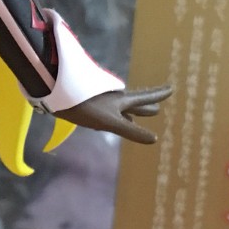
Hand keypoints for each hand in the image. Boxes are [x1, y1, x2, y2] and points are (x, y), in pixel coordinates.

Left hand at [53, 84, 171, 144]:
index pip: (145, 97)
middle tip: (157, 108)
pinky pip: (109, 109)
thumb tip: (155, 139)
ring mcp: (102, 100)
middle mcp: (114, 98)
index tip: (171, 88)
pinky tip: (109, 117)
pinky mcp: (89, 103)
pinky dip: (115, 114)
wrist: (56, 93)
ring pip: (121, 106)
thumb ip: (131, 130)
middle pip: (134, 102)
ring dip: (131, 111)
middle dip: (146, 106)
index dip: (158, 95)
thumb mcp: (110, 122)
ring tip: (136, 115)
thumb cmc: (85, 107)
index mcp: (122, 100)